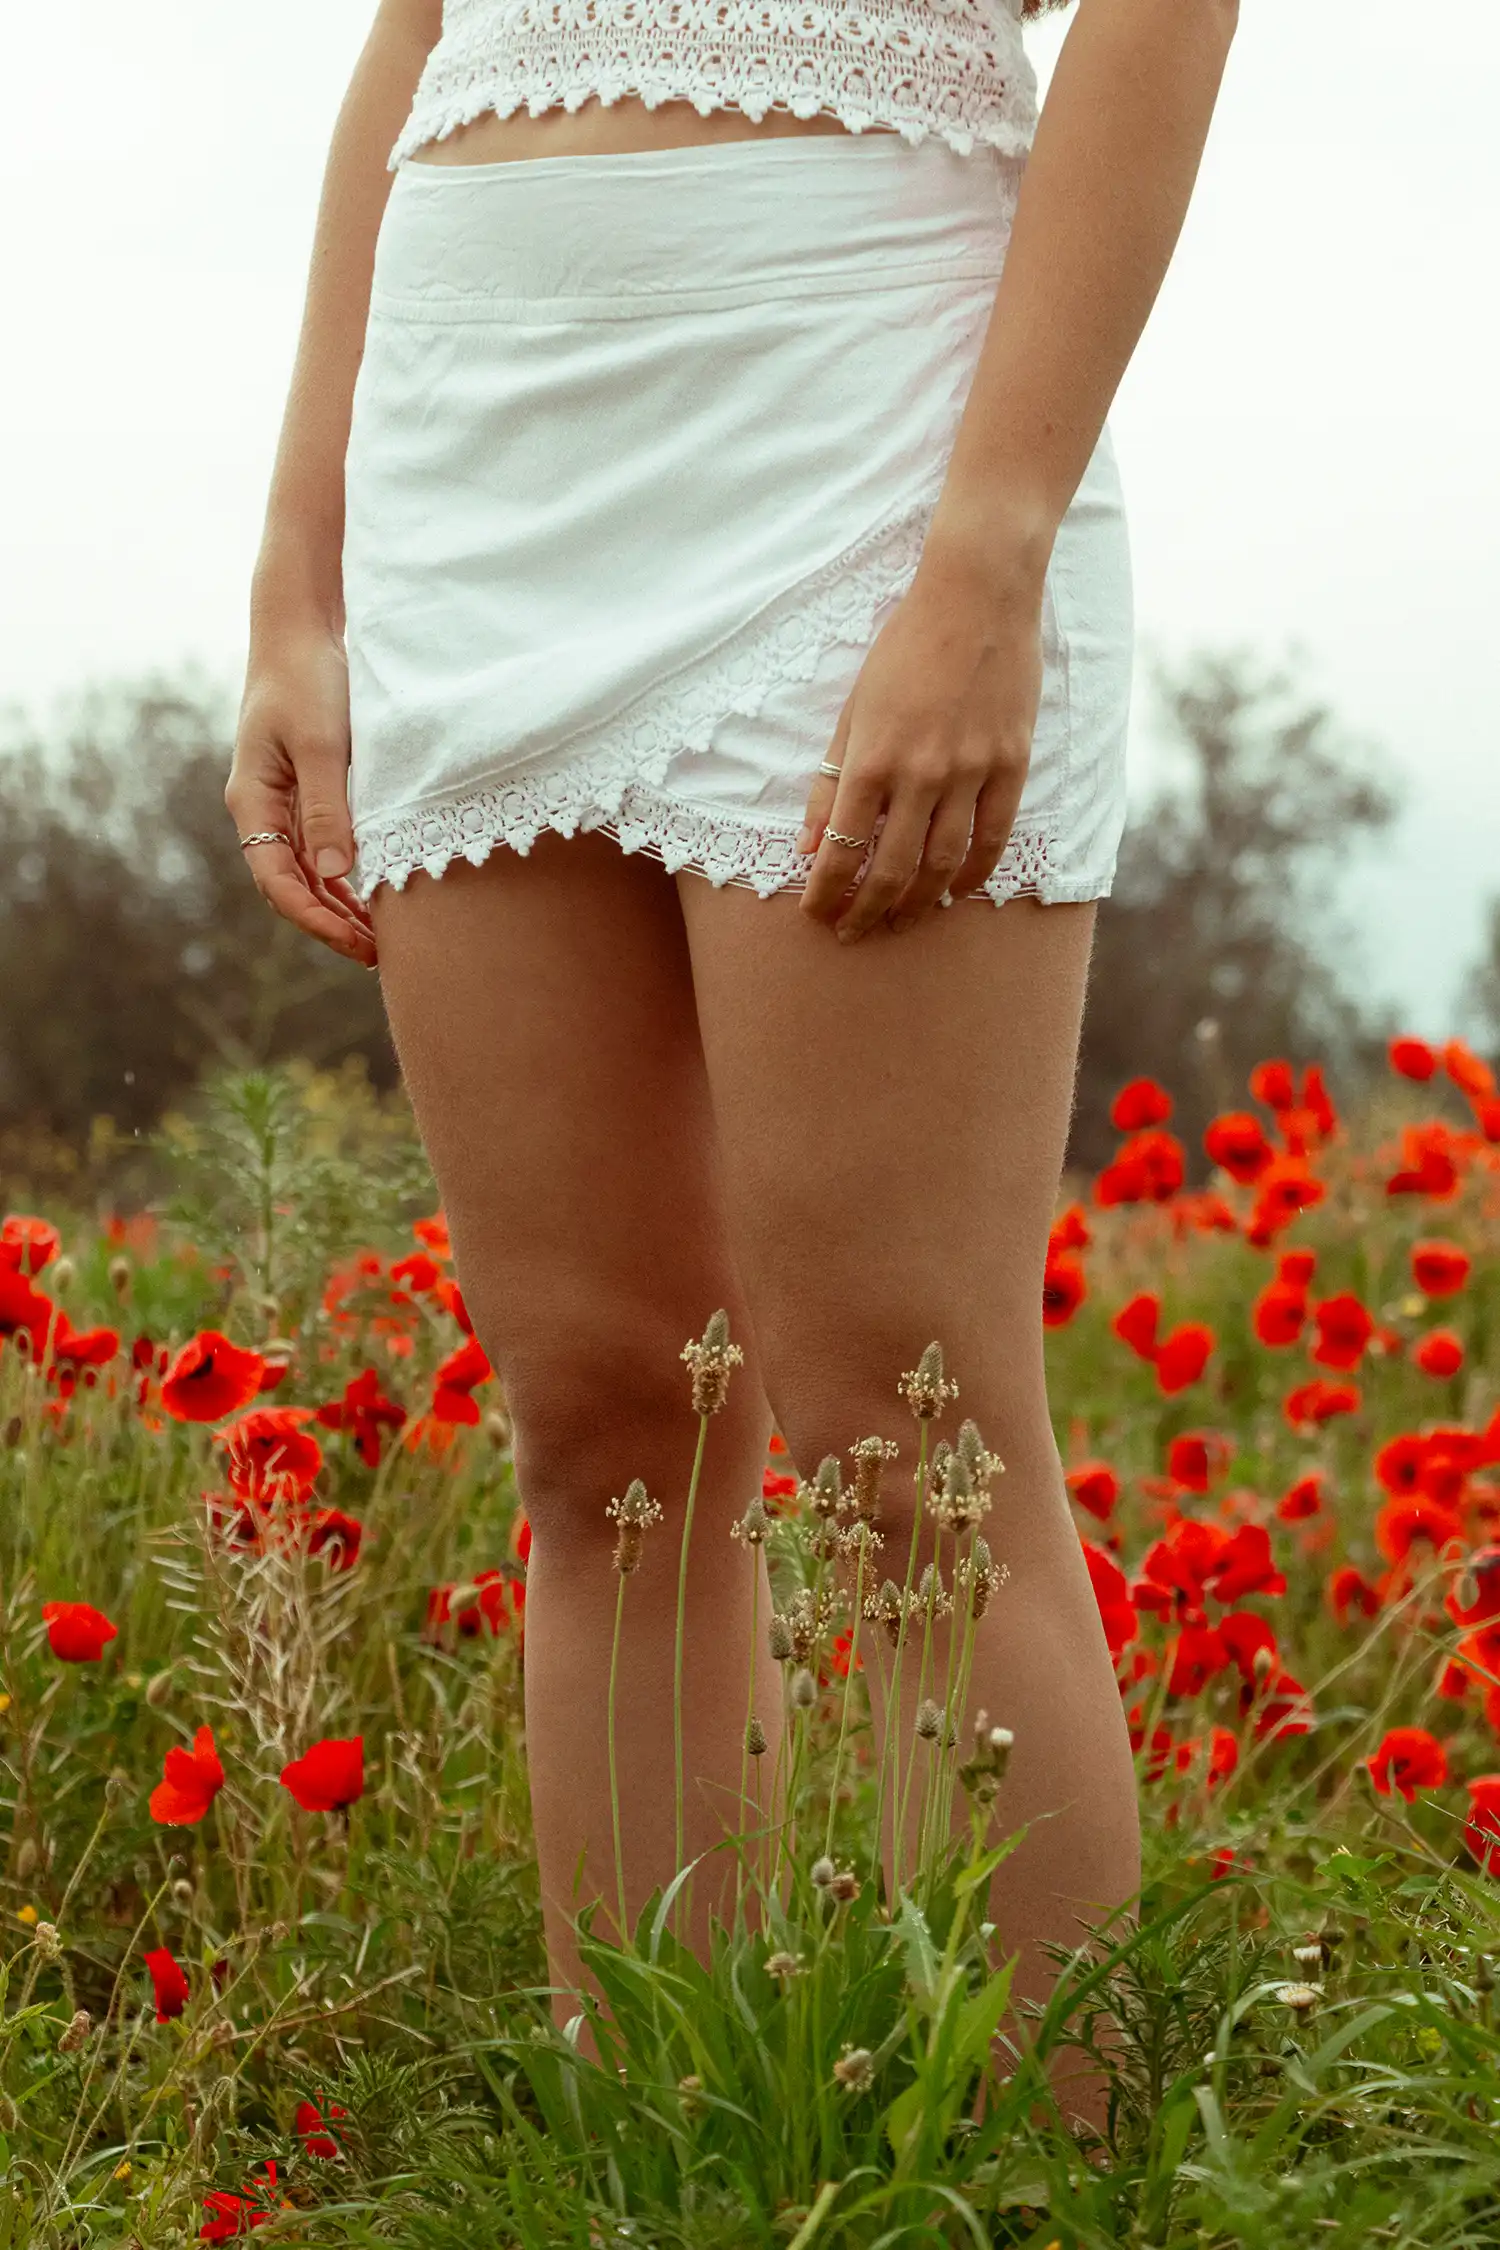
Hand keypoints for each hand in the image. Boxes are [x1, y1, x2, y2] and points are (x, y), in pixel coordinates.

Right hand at [225, 627, 377, 968]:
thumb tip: (337, 873)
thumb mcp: (320, 744)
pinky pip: (326, 847)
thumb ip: (328, 808)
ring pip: (311, 871)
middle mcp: (265, 809)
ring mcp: (286, 801)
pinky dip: (349, 876)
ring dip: (342, 906)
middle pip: (293, 885)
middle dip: (331, 924)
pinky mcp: (311, 790)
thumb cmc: (307, 679)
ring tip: (384, 939)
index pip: (277, 880)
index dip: (315, 919)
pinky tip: (378, 895)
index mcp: (254, 800)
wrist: (302, 631)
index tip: (355, 944)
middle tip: (379, 957)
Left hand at [795, 543, 1045, 941]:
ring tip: (898, 922)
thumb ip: (831, 782)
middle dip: (866, 910)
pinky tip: (955, 893)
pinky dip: (974, 874)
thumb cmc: (904, 648)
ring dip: (916, 903)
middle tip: (852, 933)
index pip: (842, 848)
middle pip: (891, 868)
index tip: (815, 913)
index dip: (826, 891)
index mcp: (872, 758)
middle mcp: (921, 774)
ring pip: (942, 864)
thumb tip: (809, 846)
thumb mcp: (853, 710)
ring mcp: (971, 772)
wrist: (977, 597)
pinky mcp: (1011, 765)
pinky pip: (993, 838)